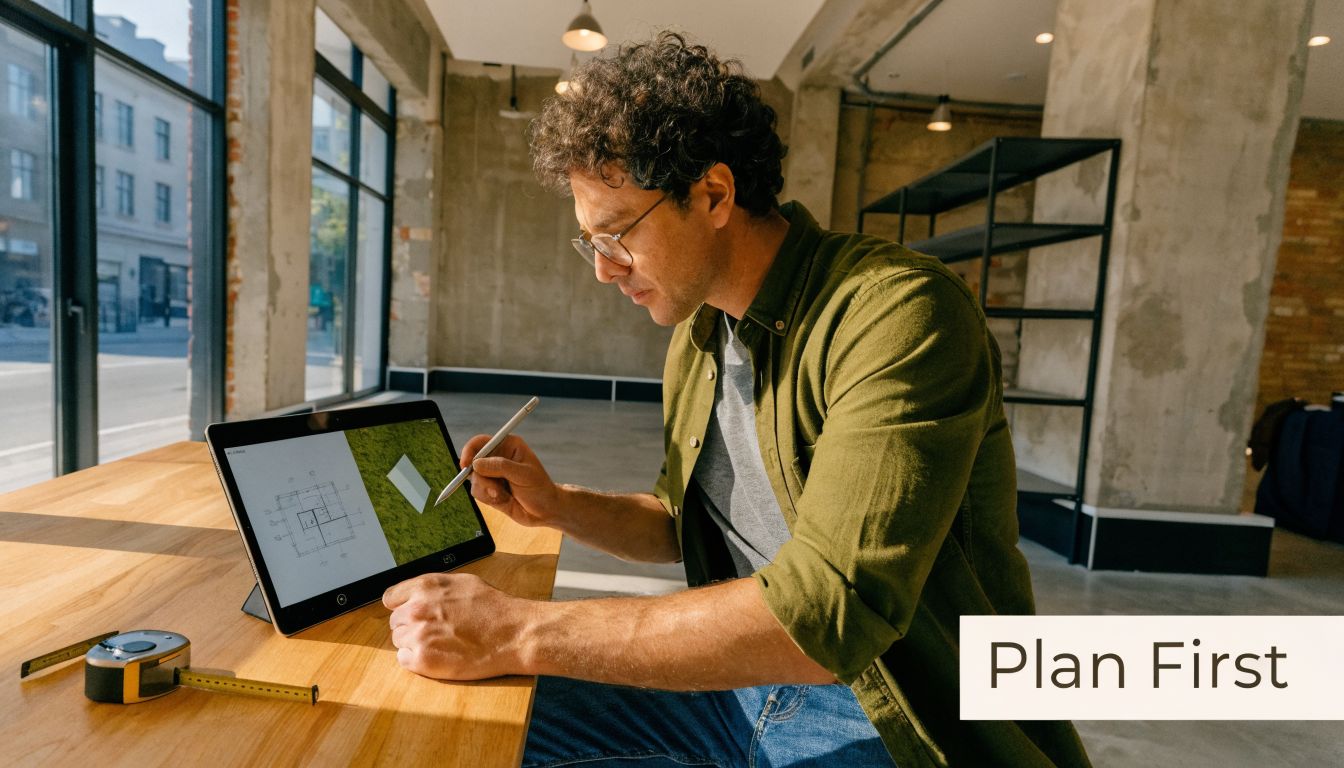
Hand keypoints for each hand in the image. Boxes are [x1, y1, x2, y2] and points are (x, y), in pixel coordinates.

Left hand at [383, 572, 524, 679]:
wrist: (512, 634)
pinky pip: (404, 659)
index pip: (391, 598)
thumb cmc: (493, 608)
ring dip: (414, 643)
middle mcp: (416, 609)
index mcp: (424, 587)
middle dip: (411, 625)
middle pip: (395, 622)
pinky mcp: (423, 660)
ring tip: (440, 643)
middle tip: (434, 630)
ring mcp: (418, 636)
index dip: (401, 606)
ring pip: (399, 641)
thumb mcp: (461, 582)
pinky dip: (417, 659)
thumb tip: (412, 595)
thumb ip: (431, 588)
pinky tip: (437, 654)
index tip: (410, 613)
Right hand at [460, 434, 562, 527]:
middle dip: (481, 478)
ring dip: (487, 490)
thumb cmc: (540, 488)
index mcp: (507, 446)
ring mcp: (491, 474)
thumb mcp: (524, 475)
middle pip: (472, 462)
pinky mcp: (489, 489)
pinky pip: (477, 492)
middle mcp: (496, 458)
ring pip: (474, 480)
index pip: (481, 442)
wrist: (544, 511)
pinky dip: (488, 498)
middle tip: (495, 490)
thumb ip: (501, 467)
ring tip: (504, 496)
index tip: (466, 465)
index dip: (469, 451)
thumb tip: (476, 464)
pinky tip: (504, 500)